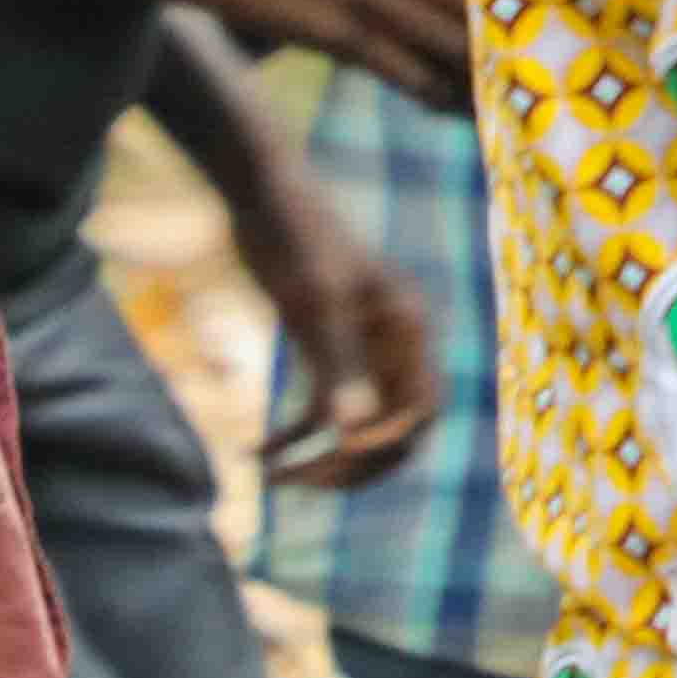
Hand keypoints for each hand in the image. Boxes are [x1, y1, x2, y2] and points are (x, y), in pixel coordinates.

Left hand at [241, 191, 441, 490]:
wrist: (262, 196)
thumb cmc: (295, 238)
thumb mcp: (316, 304)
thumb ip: (339, 368)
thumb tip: (353, 438)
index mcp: (409, 331)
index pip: (420, 410)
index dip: (387, 442)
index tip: (334, 453)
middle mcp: (394, 346)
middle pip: (394, 430)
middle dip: (352, 463)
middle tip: (300, 481)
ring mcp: (361, 351)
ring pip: (357, 429)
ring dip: (320, 459)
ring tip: (273, 479)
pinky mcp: (326, 351)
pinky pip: (322, 409)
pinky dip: (294, 435)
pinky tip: (257, 451)